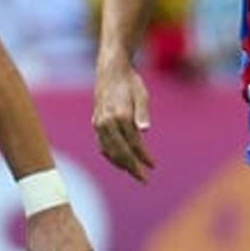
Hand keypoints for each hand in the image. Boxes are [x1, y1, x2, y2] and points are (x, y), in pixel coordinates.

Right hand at [92, 62, 155, 181]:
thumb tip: (145, 130)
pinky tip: (119, 159)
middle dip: (131, 167)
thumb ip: (142, 113)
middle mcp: (106, 122)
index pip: (133, 144)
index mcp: (120, 116)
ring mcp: (99, 123)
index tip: (153, 166)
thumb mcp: (142, 94)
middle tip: (144, 179)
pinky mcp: (96, 123)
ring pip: (108, 151)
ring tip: (133, 171)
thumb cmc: (130, 82)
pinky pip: (102, 144)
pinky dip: (110, 154)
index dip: (143, 157)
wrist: (110, 71)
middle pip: (119, 152)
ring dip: (120, 164)